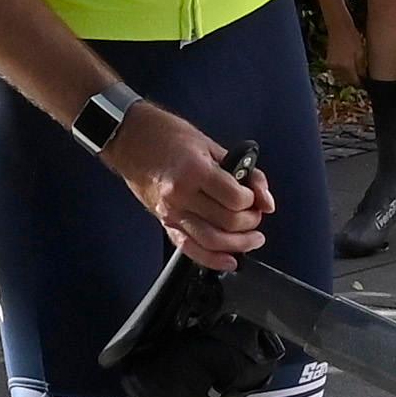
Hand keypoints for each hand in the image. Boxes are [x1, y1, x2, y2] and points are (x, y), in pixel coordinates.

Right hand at [97, 98, 270, 270]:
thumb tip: (266, 201)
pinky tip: (229, 261)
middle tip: (255, 215)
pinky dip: (212, 259)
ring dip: (238, 244)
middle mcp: (181, 195)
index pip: (235, 199)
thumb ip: (245, 173)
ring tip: (252, 239)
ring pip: (212, 241)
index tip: (253, 197)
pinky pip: (190, 248)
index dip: (252, 201)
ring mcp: (170, 211)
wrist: (129, 139)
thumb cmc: (167, 135)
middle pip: (227, 222)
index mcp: (194, 171)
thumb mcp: (211, 145)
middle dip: (250, 223)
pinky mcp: (164, 222)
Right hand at [318, 17, 362, 81]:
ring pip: (341, 77)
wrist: (338, 27)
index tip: (365, 80)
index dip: (361, 82)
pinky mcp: (328, 62)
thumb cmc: (351, 37)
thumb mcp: (361, 53)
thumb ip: (361, 68)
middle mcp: (337, 68)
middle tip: (361, 73)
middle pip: (347, 81)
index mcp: (346, 66)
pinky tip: (347, 62)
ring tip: (354, 66)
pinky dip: (342, 70)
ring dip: (347, 75)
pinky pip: (336, 71)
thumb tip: (363, 78)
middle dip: (354, 79)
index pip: (354, 82)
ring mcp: (331, 65)